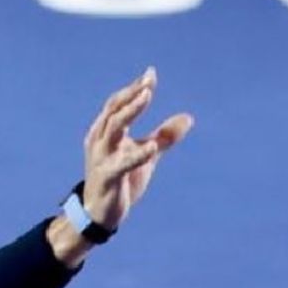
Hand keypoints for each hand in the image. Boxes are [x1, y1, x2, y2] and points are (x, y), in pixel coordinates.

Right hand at [82, 67, 193, 229]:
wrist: (99, 213)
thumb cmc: (120, 180)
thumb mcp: (145, 155)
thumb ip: (163, 136)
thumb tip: (188, 117)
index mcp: (105, 133)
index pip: (117, 104)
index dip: (133, 89)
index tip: (151, 74)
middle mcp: (99, 141)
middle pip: (113, 110)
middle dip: (131, 95)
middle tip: (149, 83)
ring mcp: (101, 158)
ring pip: (113, 128)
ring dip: (130, 111)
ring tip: (147, 97)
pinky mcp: (107, 178)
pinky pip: (121, 164)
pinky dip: (137, 155)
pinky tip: (153, 148)